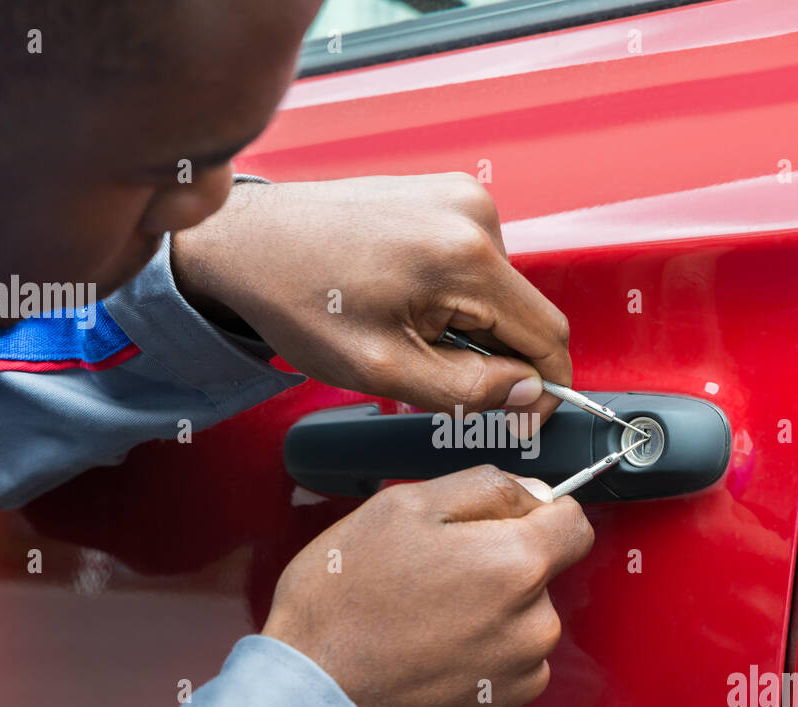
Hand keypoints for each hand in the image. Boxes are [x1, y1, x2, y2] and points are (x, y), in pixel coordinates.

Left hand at [172, 173, 571, 423]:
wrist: (249, 242)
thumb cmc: (300, 299)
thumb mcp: (381, 369)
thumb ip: (465, 391)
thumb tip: (527, 394)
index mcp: (466, 255)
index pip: (548, 334)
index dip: (545, 388)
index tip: (523, 420)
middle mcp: (474, 213)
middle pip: (523, 313)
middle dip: (495, 357)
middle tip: (432, 376)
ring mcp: (460, 196)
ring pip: (499, 292)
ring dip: (469, 326)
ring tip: (404, 330)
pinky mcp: (445, 194)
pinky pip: (476, 263)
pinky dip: (454, 296)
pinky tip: (402, 300)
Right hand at [262, 466, 593, 706]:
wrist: (311, 694)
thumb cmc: (344, 601)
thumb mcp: (403, 507)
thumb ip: (484, 487)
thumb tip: (533, 492)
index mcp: (517, 565)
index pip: (574, 522)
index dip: (536, 509)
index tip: (501, 518)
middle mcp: (534, 625)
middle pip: (541, 572)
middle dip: (498, 562)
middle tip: (432, 568)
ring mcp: (520, 673)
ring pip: (523, 619)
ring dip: (488, 610)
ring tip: (422, 612)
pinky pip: (507, 662)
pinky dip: (478, 651)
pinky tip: (428, 647)